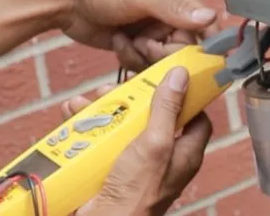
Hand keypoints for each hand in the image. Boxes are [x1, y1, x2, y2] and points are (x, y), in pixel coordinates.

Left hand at [59, 0, 222, 72]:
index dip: (195, 46)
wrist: (69, 5)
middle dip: (160, 52)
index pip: (204, 29)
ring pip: (163, 61)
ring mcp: (154, 32)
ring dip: (141, 55)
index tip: (182, 56)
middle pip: (184, 50)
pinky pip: (145, 65)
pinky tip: (117, 43)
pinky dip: (130, 58)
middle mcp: (171, 15)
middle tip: (142, 43)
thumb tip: (210, 17)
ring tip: (125, 39)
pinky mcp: (138, 47)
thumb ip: (174, 9)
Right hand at [61, 68, 212, 215]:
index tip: (168, 79)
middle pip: (152, 116)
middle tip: (116, 89)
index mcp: (183, 153)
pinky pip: (101, 139)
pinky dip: (87, 126)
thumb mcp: (154, 143)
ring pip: (122, 125)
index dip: (185, 97)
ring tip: (87, 102)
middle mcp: (162, 157)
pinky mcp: (111, 167)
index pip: (196, 118)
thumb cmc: (136, 193)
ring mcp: (135, 162)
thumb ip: (167, 109)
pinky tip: (73, 115)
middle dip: (132, 99)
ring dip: (103, 110)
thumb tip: (181, 76)